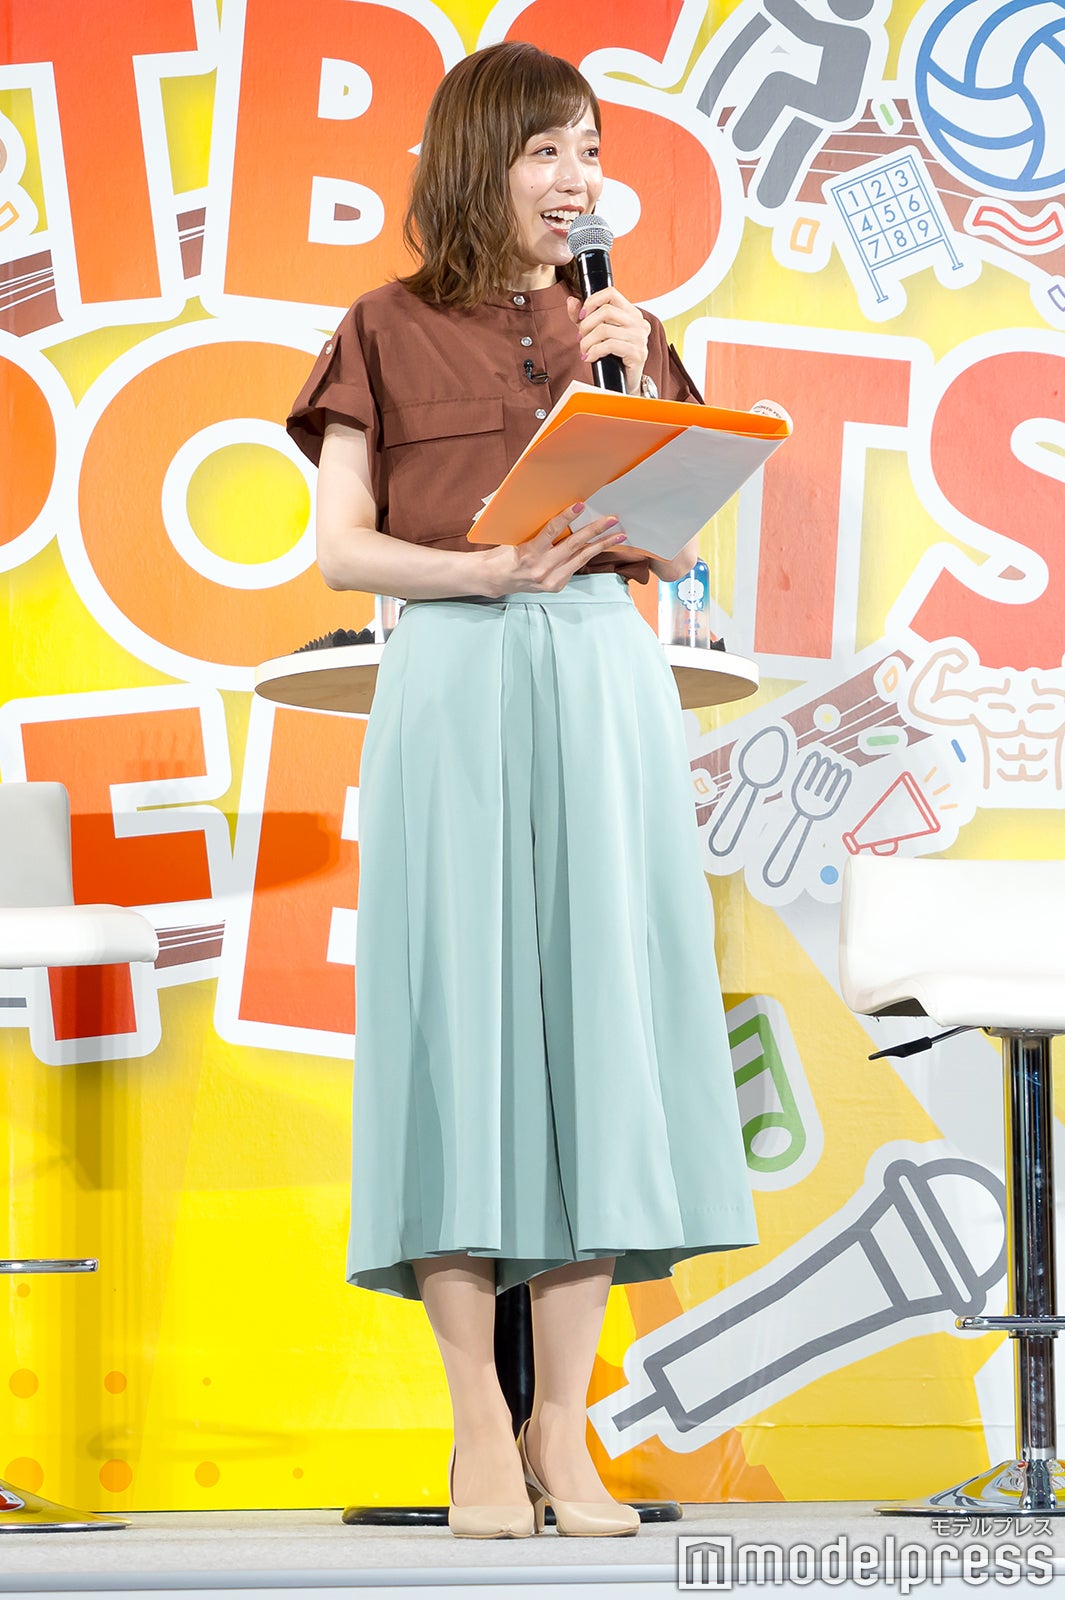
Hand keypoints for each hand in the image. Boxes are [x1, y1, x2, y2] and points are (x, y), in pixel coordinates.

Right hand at [477, 501, 627, 597]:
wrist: (496, 579)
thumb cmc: (505, 553)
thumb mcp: (516, 537)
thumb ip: (536, 529)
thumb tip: (560, 513)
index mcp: (529, 552)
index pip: (551, 531)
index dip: (567, 516)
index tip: (580, 505)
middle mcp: (541, 568)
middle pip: (573, 545)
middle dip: (595, 530)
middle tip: (612, 520)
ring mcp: (550, 580)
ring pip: (581, 558)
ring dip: (601, 545)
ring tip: (618, 536)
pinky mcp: (556, 586)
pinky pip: (575, 567)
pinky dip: (587, 556)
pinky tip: (600, 546)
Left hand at [567, 292, 648, 394]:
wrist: (624, 383)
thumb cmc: (611, 356)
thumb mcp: (595, 333)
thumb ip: (583, 317)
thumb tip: (571, 301)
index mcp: (631, 313)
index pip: (611, 293)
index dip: (592, 301)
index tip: (581, 317)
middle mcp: (639, 322)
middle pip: (605, 311)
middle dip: (586, 325)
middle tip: (580, 338)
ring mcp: (640, 338)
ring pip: (604, 329)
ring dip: (587, 341)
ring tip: (584, 350)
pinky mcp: (638, 353)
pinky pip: (609, 345)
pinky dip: (594, 352)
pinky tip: (590, 358)